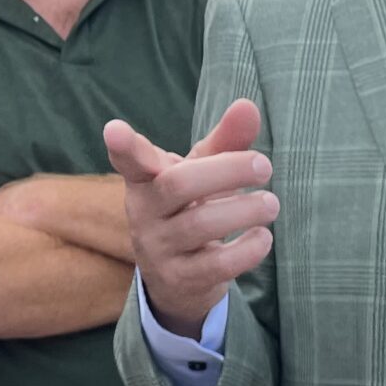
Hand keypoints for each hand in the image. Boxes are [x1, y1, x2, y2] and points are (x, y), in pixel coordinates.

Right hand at [102, 98, 278, 338]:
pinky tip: (263, 237)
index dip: (124, 146)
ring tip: (271, 204)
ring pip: (200, 225)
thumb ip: (226, 141)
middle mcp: (144, 213)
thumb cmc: (191, 209)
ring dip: (245, 210)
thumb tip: (247, 106)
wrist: (179, 278)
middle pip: (179, 185)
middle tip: (265, 166)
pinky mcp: (179, 280)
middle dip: (227, 171)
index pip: (130, 160)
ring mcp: (158, 249)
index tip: (115, 129)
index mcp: (146, 180)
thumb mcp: (204, 173)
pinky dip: (247, 249)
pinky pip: (216, 265)